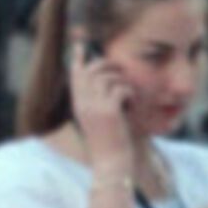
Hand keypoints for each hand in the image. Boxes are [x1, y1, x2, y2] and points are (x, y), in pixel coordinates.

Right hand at [68, 40, 134, 164]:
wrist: (110, 163)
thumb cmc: (108, 143)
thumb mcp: (97, 120)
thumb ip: (97, 101)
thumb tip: (107, 82)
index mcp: (77, 104)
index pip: (75, 75)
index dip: (78, 58)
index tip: (80, 44)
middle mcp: (82, 103)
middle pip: (92, 71)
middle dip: (107, 65)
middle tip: (120, 68)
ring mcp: (94, 107)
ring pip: (108, 78)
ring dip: (122, 82)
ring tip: (130, 95)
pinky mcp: (109, 111)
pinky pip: (121, 89)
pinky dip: (130, 93)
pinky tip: (133, 104)